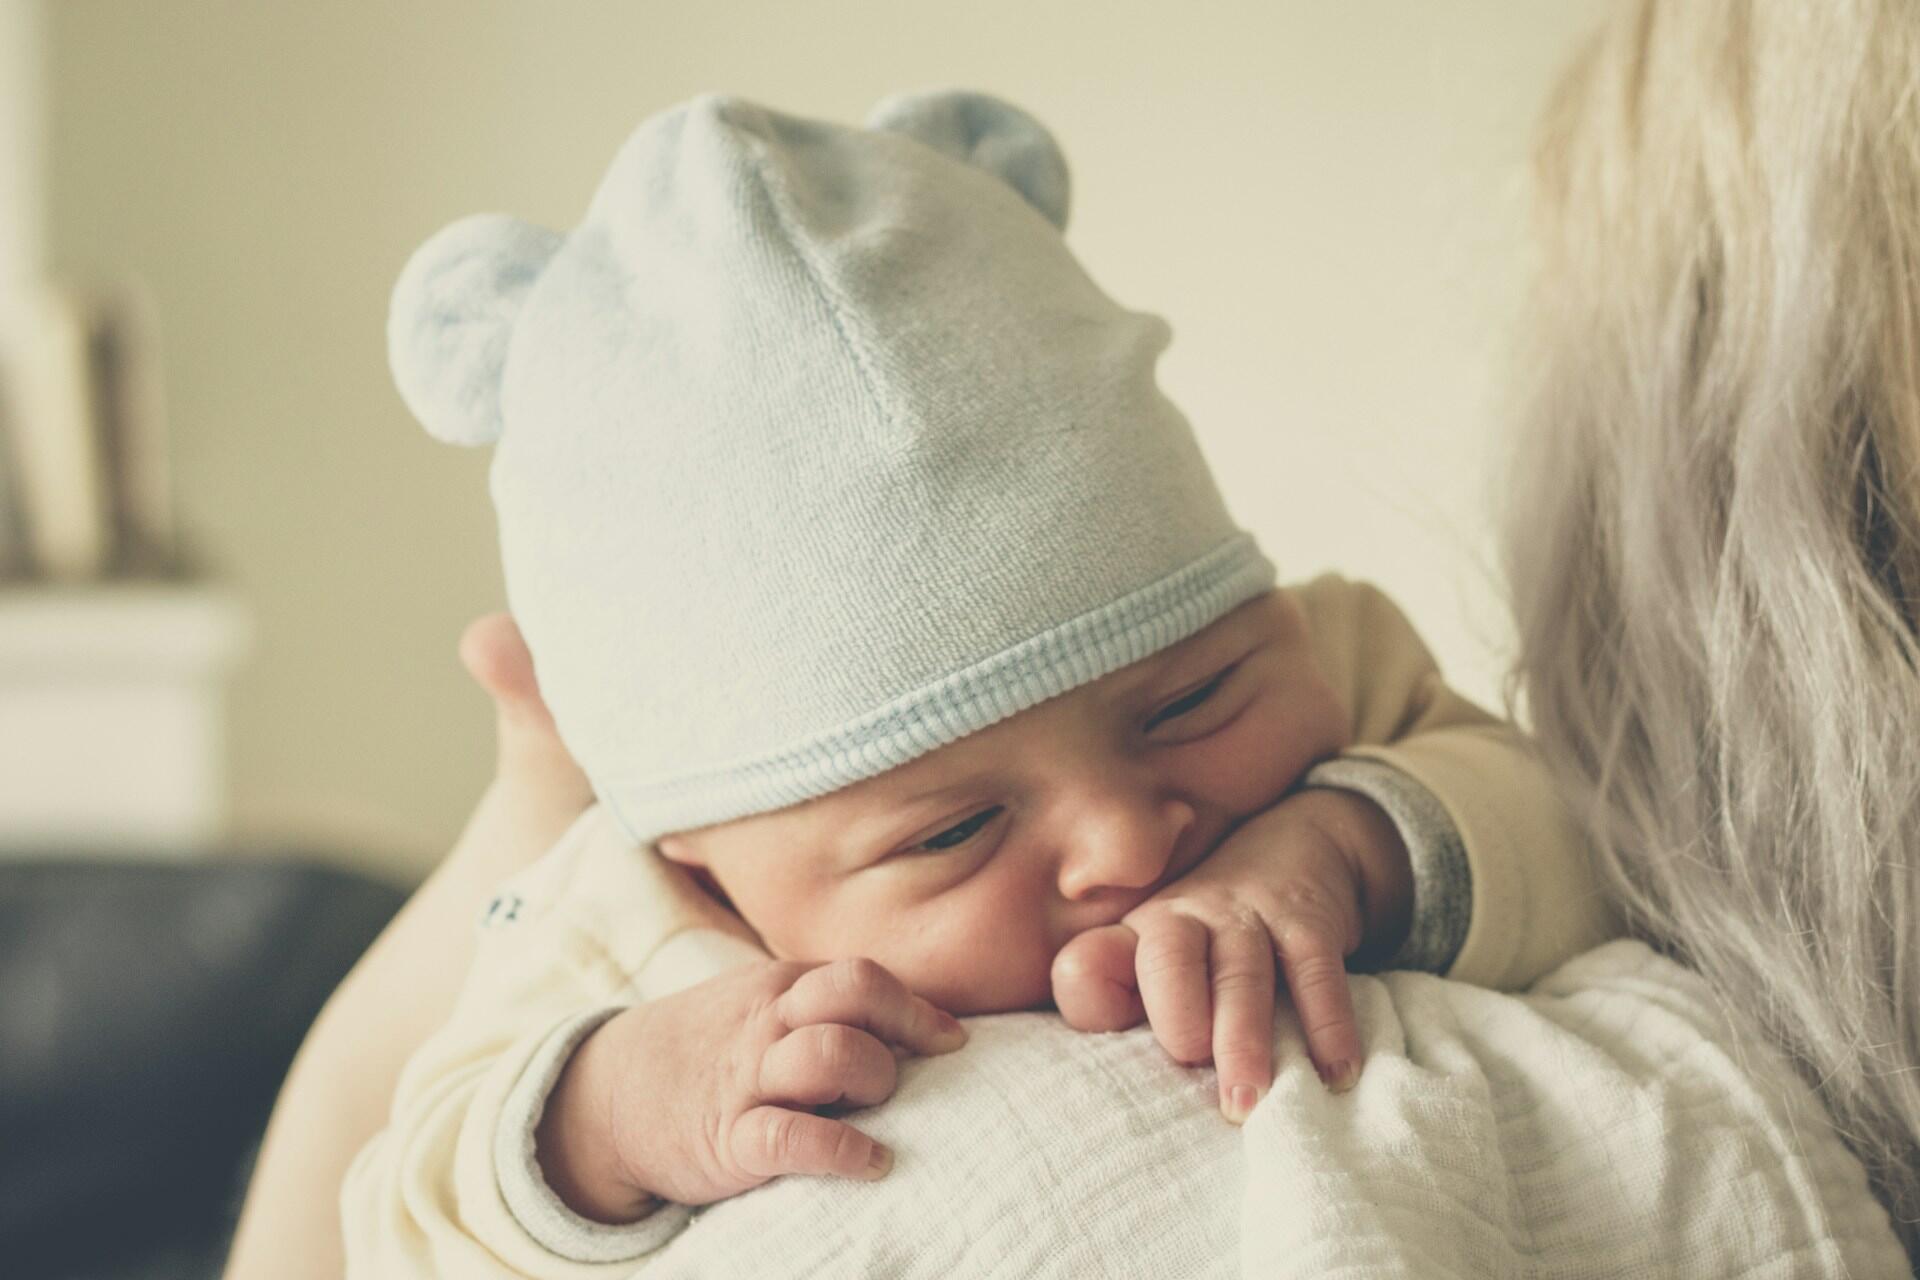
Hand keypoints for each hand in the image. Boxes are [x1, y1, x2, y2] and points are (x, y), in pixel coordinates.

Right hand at [535, 957, 967, 1219]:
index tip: (950, 1041)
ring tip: (879, 1111)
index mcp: (782, 987)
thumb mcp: (760, 1006)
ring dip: (873, 1079)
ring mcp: (746, 1078)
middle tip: (915, 1070)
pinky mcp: (727, 1139)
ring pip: (830, 1053)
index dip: (916, 1009)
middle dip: (901, 1029)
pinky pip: (790, 1138)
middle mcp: (767, 1022)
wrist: (609, 1094)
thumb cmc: (713, 1050)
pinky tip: (871, 1162)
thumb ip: (825, 1005)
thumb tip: (920, 1024)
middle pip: (856, 992)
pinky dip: (841, 1150)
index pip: (864, 977)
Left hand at [1050, 788, 1410, 1120]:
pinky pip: (1316, 973)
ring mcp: (1246, 915)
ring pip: (1241, 974)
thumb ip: (1128, 1007)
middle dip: (1179, 1022)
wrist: (1297, 845)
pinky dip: (1329, 1025)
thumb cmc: (1212, 934)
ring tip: (1249, 1102)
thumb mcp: (1161, 962)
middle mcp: (1184, 920)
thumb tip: (1114, 1079)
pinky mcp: (1307, 920)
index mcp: (1136, 939)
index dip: (1093, 1004)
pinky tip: (1337, 1073)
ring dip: (1245, 1039)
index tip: (1115, 1053)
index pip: (1088, 966)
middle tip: (1195, 1080)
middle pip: (1168, 962)